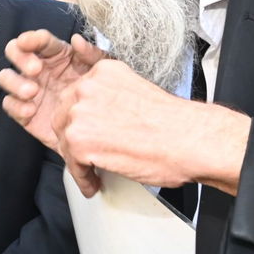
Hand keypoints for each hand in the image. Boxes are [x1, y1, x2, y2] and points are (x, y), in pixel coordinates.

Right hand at [0, 30, 104, 151]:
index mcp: (56, 54)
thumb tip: (76, 40)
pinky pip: (9, 104)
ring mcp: (28, 89)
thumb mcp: (103, 72)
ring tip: (32, 91)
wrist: (98, 130)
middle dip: (20, 58)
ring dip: (15, 82)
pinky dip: (16, 105)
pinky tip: (31, 109)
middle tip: (36, 69)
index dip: (31, 38)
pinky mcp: (23, 111)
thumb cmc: (101, 97)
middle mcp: (38, 68)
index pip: (39, 40)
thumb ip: (92, 54)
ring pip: (6, 77)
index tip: (28, 42)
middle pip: (14, 52)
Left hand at [50, 58, 250, 195]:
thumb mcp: (135, 87)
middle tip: (89, 153)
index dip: (81, 118)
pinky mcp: (80, 141)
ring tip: (93, 170)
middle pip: (64, 117)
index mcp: (102, 72)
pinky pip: (72, 165)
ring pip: (66, 141)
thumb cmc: (172, 121)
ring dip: (78, 159)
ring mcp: (80, 113)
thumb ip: (109, 88)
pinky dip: (83, 177)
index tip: (90, 130)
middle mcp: (87, 88)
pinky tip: (94, 181)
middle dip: (75, 137)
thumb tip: (96, 100)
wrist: (189, 140)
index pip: (75, 95)